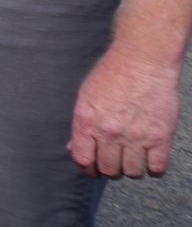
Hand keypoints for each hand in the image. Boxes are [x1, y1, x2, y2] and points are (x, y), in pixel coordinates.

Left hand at [69, 47, 180, 177]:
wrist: (142, 60)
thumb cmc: (112, 74)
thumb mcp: (86, 97)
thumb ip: (81, 126)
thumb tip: (75, 149)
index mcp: (87, 121)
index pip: (83, 160)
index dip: (87, 168)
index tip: (92, 168)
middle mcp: (110, 132)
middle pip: (108, 170)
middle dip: (110, 168)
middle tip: (114, 160)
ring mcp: (136, 136)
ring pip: (132, 173)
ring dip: (131, 168)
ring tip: (132, 156)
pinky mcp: (160, 137)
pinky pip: (157, 168)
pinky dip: (153, 168)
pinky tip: (150, 157)